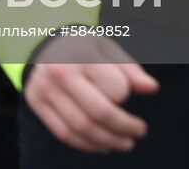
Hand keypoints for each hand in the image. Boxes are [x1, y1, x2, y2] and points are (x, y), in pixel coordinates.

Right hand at [24, 37, 159, 153]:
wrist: (41, 43)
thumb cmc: (82, 47)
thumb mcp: (106, 48)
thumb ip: (130, 69)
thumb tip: (152, 88)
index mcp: (80, 55)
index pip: (113, 89)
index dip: (125, 96)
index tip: (128, 95)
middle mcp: (59, 72)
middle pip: (97, 113)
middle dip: (123, 128)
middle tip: (139, 132)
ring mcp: (44, 89)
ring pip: (80, 129)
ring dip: (108, 141)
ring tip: (125, 143)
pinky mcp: (36, 103)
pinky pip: (64, 133)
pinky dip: (87, 145)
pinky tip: (103, 145)